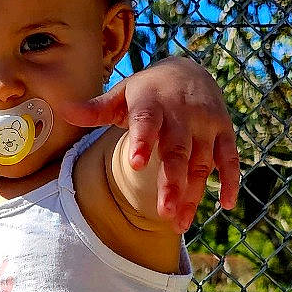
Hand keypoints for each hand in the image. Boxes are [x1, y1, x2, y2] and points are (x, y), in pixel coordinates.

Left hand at [61, 56, 240, 234]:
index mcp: (151, 104)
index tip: (135, 163)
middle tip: (164, 212)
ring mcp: (205, 123)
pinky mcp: (224, 132)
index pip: (145, 122)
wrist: (188, 69)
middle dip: (172, 182)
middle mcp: (181, 113)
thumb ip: (95, 109)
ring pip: (201, 162)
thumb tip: (61, 109)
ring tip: (179, 223)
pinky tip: (226, 205)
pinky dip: (230, 180)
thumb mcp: (120, 95)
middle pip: (177, 151)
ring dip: (193, 193)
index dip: (142, 141)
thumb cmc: (146, 91)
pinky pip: (229, 158)